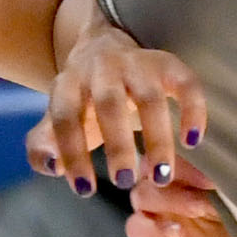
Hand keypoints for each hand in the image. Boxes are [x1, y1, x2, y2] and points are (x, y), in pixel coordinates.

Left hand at [28, 0, 208, 195]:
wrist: (104, 46)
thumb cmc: (82, 100)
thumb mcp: (57, 120)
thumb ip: (42, 147)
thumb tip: (52, 167)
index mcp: (68, 84)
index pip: (65, 117)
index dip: (73, 154)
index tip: (85, 190)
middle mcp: (101, 69)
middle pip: (108, 104)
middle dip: (117, 145)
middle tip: (124, 182)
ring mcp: (137, 64)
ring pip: (149, 98)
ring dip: (156, 138)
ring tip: (161, 176)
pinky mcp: (168, 64)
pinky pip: (186, 84)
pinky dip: (193, 111)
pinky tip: (192, 142)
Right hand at [126, 160, 236, 236]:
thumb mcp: (226, 171)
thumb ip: (207, 164)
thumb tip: (199, 149)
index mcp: (166, 171)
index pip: (148, 165)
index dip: (167, 168)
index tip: (200, 175)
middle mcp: (157, 198)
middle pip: (140, 197)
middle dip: (168, 200)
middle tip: (198, 205)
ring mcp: (160, 228)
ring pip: (136, 229)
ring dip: (154, 230)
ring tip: (179, 232)